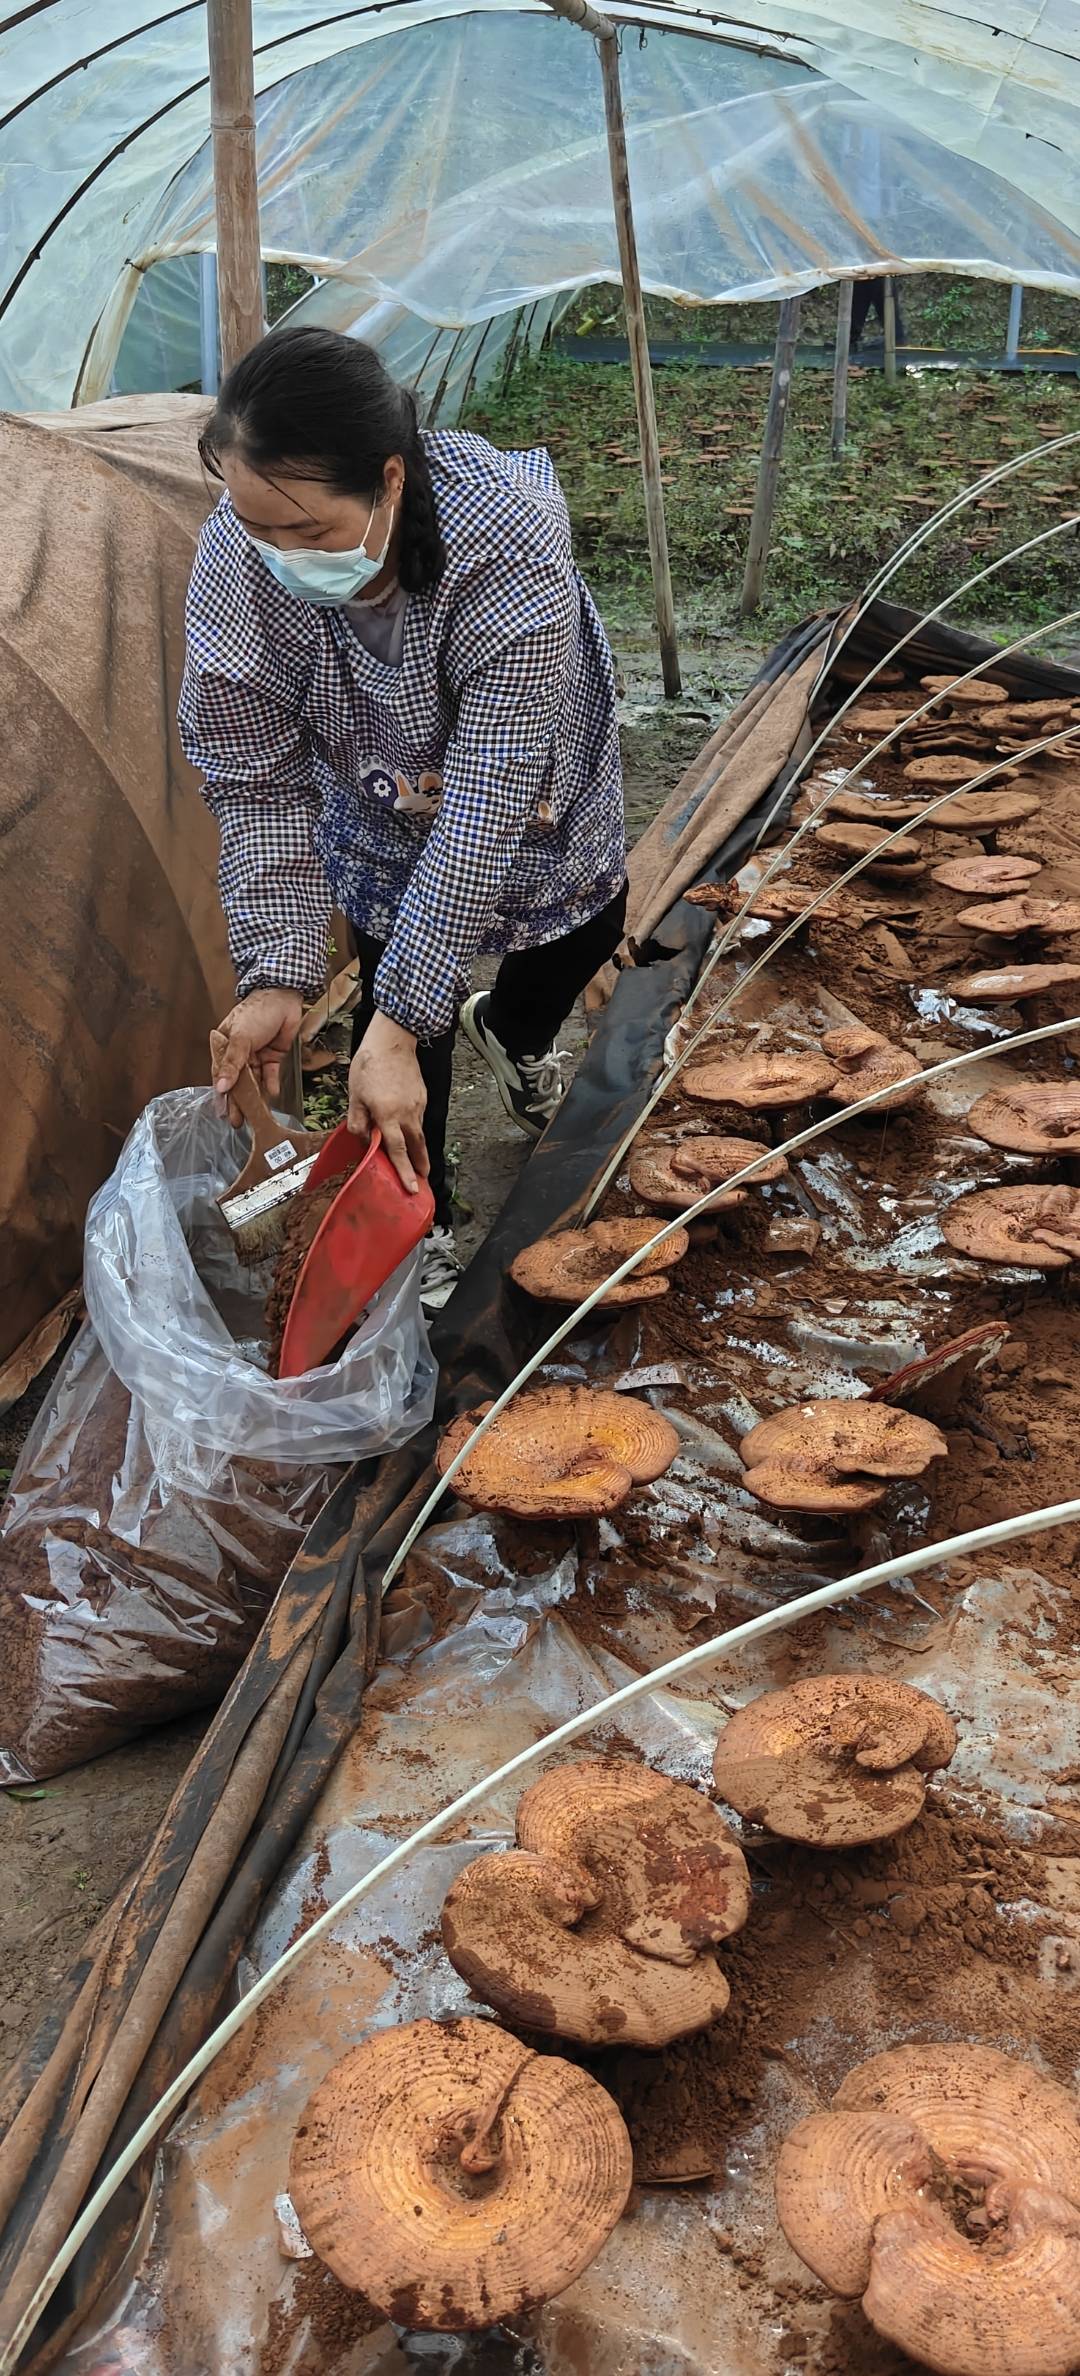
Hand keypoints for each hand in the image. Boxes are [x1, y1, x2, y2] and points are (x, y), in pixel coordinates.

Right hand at [211, 988, 302, 1124]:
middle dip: (238, 1102)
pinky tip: (271, 1094)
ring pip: (253, 1081)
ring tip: (255, 1115)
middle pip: (237, 1081)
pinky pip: (270, 1074)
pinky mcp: (272, 1056)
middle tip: (237, 1122)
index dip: (222, 1093)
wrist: (284, 997)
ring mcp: (255, 1055)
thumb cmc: (256, 1012)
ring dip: (254, 1097)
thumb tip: (221, 1087)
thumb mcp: (240, 1038)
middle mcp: (239, 1053)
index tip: (223, 1112)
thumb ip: (232, 1064)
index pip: (220, 1074)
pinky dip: (270, 1084)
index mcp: (224, 1046)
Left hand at [348, 1011, 428, 1194]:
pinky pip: (419, 1119)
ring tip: (418, 1163)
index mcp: (387, 1115)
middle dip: (420, 1166)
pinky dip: (416, 1131)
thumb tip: (361, 1139)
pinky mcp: (422, 1097)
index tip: (412, 1187)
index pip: (396, 1150)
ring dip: (419, 1151)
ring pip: (419, 1134)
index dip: (403, 1171)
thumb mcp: (355, 1094)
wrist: (392, 1040)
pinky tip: (410, 1133)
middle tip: (421, 1182)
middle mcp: (406, 1114)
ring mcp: (417, 1106)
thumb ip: (357, 1120)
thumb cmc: (369, 1064)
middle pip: (416, 1147)